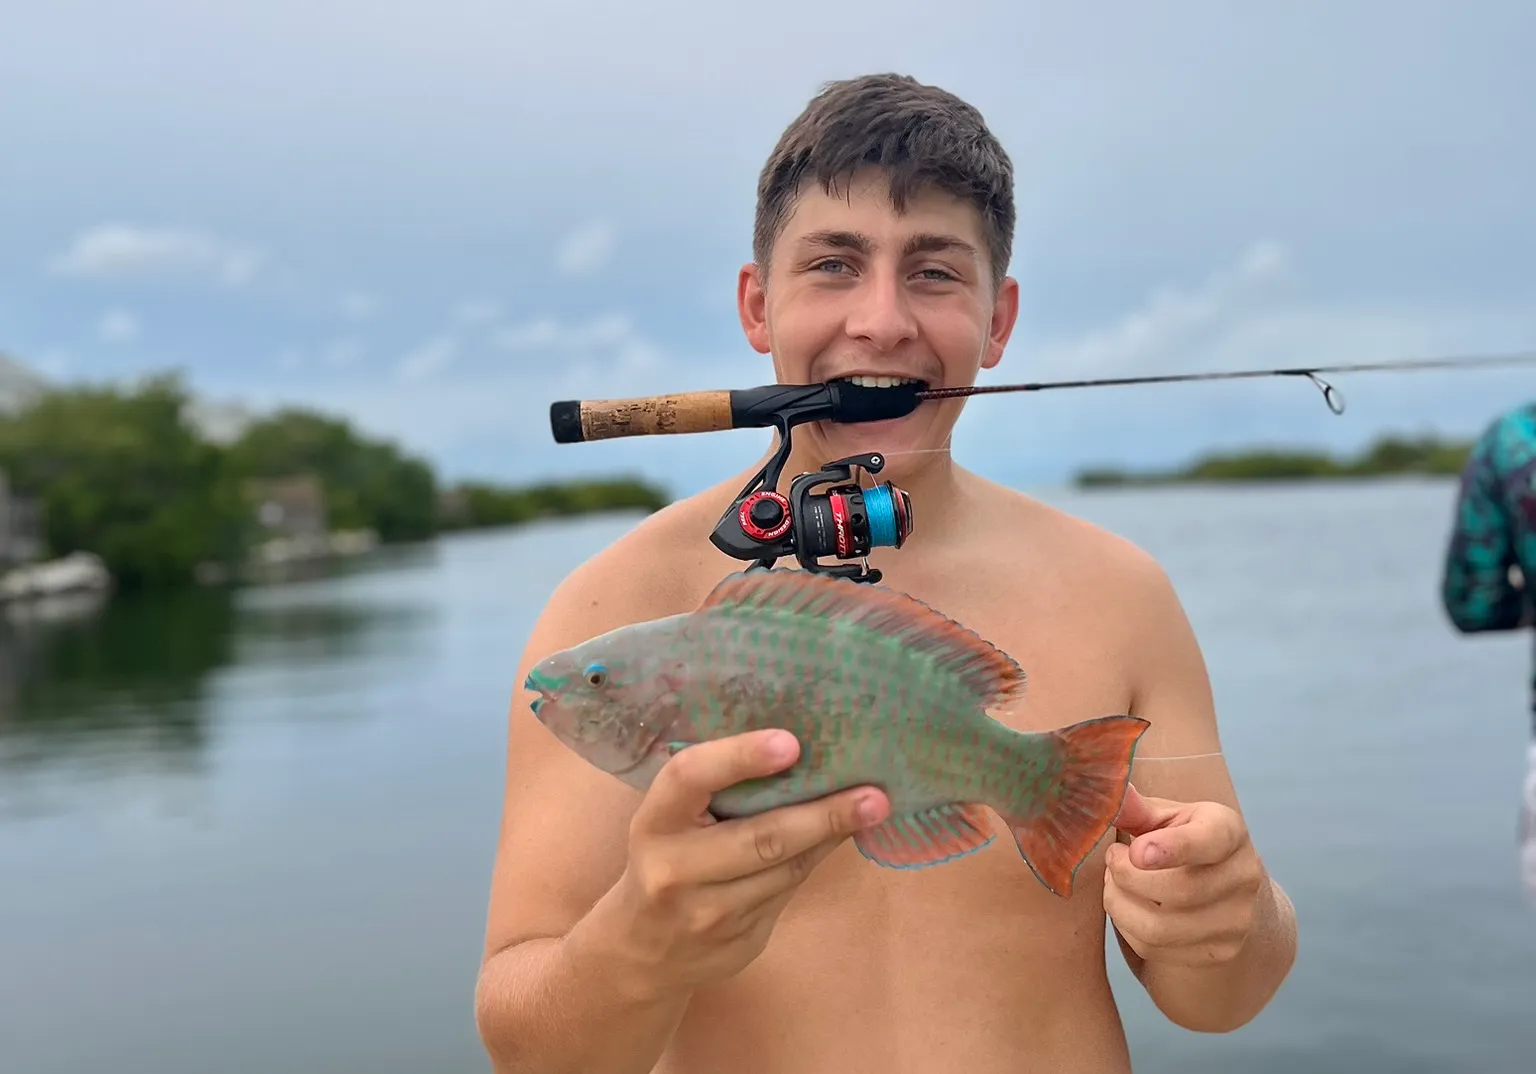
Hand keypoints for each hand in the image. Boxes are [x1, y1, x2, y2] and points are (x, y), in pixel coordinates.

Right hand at [601, 728, 890, 996]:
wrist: (643, 952)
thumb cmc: (666, 858)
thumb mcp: (670, 820)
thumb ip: (714, 790)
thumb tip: (796, 748)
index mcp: (655, 823)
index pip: (690, 778)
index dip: (740, 756)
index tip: (792, 743)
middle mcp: (675, 870)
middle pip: (761, 838)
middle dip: (823, 814)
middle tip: (874, 794)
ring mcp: (708, 913)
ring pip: (785, 868)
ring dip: (832, 836)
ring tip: (873, 808)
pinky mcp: (739, 942)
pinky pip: (789, 891)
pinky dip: (817, 860)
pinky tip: (841, 837)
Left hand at [1103, 784, 1264, 967]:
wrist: (1228, 888)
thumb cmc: (1184, 840)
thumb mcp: (1168, 816)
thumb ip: (1137, 808)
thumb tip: (1109, 794)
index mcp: (1229, 832)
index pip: (1209, 840)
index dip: (1172, 848)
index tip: (1136, 851)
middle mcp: (1243, 877)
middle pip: (1178, 891)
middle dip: (1126, 876)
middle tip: (1112, 859)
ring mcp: (1237, 921)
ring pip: (1159, 928)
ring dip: (1119, 905)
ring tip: (1114, 882)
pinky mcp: (1220, 952)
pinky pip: (1154, 949)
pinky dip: (1127, 928)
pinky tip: (1128, 906)